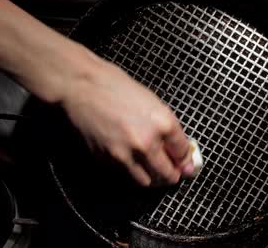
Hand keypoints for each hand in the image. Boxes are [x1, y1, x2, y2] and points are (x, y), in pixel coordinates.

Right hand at [59, 48, 193, 186]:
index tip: (185, 163)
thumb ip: (165, 126)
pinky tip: (130, 161)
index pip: (182, 152)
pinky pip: (124, 174)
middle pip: (168, 173)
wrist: (82, 87)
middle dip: (173, 175)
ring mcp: (125, 154)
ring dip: (153, 178)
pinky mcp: (107, 161)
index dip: (185, 159)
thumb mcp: (151, 101)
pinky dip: (130, 172)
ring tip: (153, 171)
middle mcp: (146, 142)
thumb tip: (175, 145)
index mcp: (162, 122)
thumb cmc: (114, 86)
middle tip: (174, 174)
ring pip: (146, 181)